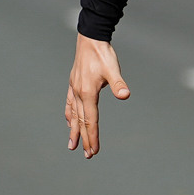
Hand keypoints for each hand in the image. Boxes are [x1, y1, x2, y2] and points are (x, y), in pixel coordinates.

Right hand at [65, 34, 130, 157]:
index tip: (93, 151)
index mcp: (88, 93)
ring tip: (72, 145)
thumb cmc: (102, 54)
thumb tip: (125, 95)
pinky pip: (70, 104)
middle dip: (84, 139)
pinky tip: (69, 121)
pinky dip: (69, 115)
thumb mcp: (113, 68)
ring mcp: (74, 89)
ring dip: (74, 131)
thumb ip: (118, 83)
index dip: (92, 137)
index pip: (91, 120)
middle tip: (87, 155)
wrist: (90, 39)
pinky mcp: (74, 84)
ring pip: (73, 115)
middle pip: (82, 121)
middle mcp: (78, 94)